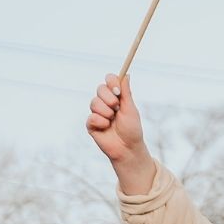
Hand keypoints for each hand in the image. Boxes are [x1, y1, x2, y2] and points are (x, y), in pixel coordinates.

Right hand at [86, 74, 153, 193]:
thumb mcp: (130, 109)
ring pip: (94, 102)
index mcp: (116, 97)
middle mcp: (105, 102)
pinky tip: (106, 128)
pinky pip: (91, 117)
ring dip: (106, 112)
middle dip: (109, 99)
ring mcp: (97, 112)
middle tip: (116, 108)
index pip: (109, 80)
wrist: (127, 148)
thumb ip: (126, 92)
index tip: (118, 91)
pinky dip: (101, 122)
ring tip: (112, 121)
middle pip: (100, 88)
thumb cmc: (132, 129)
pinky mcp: (91, 124)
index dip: (112, 82)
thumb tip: (127, 74)